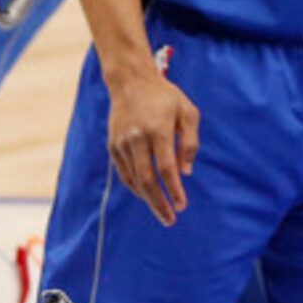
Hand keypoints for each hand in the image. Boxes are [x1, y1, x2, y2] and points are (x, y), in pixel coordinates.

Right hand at [104, 63, 198, 226]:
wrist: (131, 82)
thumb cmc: (166, 97)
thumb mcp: (188, 112)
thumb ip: (189, 141)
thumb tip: (186, 172)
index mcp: (158, 129)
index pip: (166, 168)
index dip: (174, 189)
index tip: (182, 205)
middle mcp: (137, 139)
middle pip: (147, 180)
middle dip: (159, 203)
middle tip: (170, 219)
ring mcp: (122, 144)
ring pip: (134, 180)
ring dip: (148, 198)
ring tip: (162, 210)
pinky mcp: (113, 147)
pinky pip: (125, 173)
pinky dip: (136, 187)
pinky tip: (147, 194)